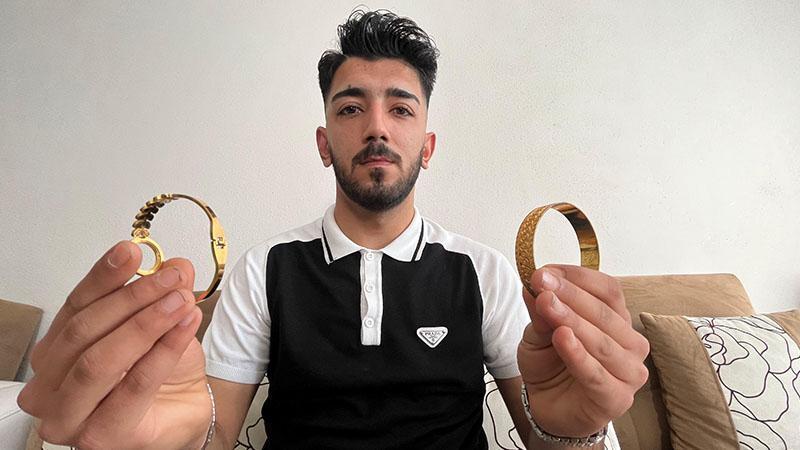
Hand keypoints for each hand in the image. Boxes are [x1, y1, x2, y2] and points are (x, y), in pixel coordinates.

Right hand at [18, 241, 210, 448]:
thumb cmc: (159, 373)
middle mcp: (50, 388)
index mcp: (54, 353)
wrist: (185, 413)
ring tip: (181, 299)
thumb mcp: (159, 321)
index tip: (131, 251)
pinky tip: (187, 323)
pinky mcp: (102, 436)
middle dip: (132, 298)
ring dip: (146, 322)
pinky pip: (135, 385)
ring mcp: (70, 418)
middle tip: (171, 277)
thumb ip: (159, 292)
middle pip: (84, 331)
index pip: (74, 307)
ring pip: (101, 360)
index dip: (103, 277)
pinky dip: (164, 349)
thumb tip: (174, 264)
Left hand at [517, 264, 649, 437]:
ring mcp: (629, 371)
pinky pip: (596, 374)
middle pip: (603, 312)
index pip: (607, 289)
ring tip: (546, 303)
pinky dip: (578, 354)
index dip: (576, 277)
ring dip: (571, 319)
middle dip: (569, 294)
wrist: (549, 408)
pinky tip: (562, 337)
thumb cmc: (552, 364)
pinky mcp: (618, 397)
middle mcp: (630, 342)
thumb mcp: (539, 332)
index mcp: (617, 319)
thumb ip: (541, 311)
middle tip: (542, 281)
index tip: (545, 271)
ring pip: (601, 341)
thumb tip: (534, 284)